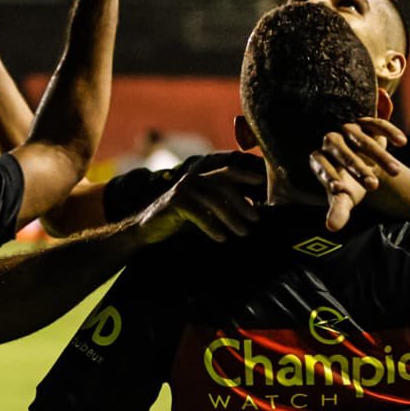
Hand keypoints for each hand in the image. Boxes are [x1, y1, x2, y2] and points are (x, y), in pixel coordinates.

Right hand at [136, 160, 263, 242]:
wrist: (147, 229)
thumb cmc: (179, 221)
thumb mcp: (202, 210)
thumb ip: (219, 206)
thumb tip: (250, 210)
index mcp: (200, 179)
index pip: (226, 172)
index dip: (244, 175)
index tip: (261, 182)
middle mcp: (192, 180)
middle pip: (223, 187)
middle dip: (241, 203)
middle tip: (256, 219)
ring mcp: (182, 189)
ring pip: (213, 201)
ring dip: (231, 218)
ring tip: (243, 232)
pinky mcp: (175, 202)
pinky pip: (198, 214)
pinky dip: (212, 227)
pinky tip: (221, 238)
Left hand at [309, 118, 408, 231]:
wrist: (363, 167)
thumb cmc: (349, 186)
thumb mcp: (346, 198)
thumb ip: (338, 211)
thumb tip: (332, 228)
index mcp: (320, 159)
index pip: (320, 164)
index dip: (328, 175)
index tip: (339, 190)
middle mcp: (331, 142)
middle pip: (342, 152)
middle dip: (358, 168)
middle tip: (374, 186)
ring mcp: (348, 130)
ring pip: (361, 140)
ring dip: (379, 155)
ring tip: (396, 172)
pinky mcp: (366, 124)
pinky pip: (375, 123)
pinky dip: (388, 130)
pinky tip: (402, 142)